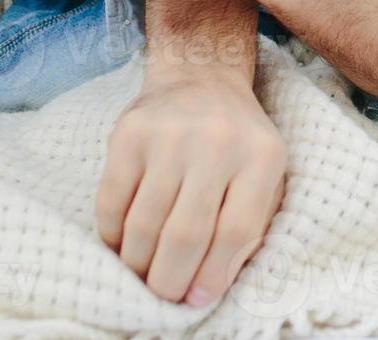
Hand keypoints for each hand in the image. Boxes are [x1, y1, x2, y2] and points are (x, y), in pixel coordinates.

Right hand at [97, 30, 286, 304]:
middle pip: (185, 234)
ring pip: (143, 225)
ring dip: (138, 264)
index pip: (236, 232)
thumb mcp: (266, 175)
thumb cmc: (239, 142)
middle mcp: (217, 142)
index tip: (197, 299)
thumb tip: (206, 289)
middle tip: (163, 296)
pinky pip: (111, 203)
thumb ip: (249, 228)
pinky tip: (122, 245)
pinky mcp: (129, 133)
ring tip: (142, 274)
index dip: (212, 276)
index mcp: (262, 156)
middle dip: (169, 280)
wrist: (202, 78)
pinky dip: (112, 236)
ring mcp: (169, 135)